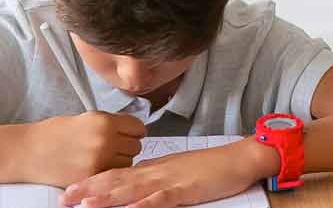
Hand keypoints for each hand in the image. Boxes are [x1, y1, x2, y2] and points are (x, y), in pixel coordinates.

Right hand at [26, 112, 145, 187]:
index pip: (138, 128)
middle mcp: (105, 140)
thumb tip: (131, 128)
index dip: (134, 131)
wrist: (29, 151)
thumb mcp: (87, 118)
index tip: (130, 134)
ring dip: (120, 160)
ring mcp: (99, 160)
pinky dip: (109, 171)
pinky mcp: (91, 176)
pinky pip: (113, 174)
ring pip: (128, 162)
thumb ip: (111, 123)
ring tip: (102, 157)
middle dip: (127, 146)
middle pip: (136, 146)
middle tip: (114, 147)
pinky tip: (97, 166)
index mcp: (104, 122)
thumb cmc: (54, 133)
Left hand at [59, 136, 277, 207]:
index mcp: (155, 167)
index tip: (72, 190)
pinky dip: (143, 205)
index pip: (118, 173)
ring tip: (83, 204)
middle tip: (63, 198)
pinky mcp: (185, 189)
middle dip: (88, 189)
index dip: (93, 181)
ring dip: (106, 196)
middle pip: (117, 180)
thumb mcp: (180, 170)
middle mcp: (157, 171)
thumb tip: (137, 180)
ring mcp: (170, 180)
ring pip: (132, 188)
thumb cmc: (214, 167)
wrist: (241, 158)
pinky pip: (161, 198)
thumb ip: (158, 176)